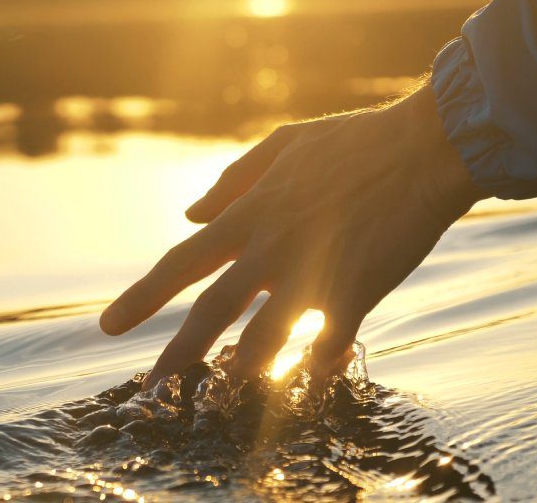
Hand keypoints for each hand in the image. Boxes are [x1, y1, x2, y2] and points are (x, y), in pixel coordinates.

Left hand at [100, 86, 486, 387]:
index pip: (182, 261)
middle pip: (212, 310)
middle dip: (177, 353)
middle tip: (150, 387)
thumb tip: (189, 213)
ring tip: (221, 395)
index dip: (143, 296)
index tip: (109, 326)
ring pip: (263, 338)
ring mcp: (313, 271)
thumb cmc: (357, 141)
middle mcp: (272, 246)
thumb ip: (233, 180)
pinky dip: (315, 366)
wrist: (427, 147)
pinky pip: (325, 344)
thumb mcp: (285, 145)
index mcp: (252, 212)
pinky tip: (309, 382)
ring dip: (241, 371)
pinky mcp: (355, 292)